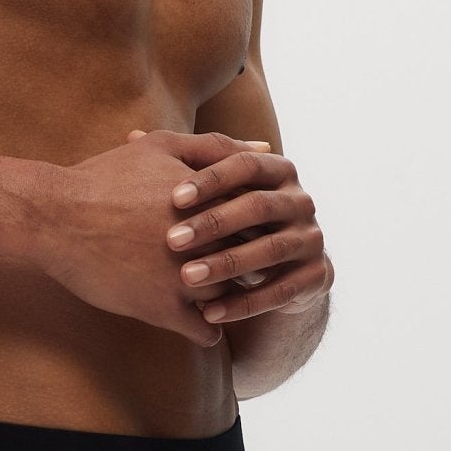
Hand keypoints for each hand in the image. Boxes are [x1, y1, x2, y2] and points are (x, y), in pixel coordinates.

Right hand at [40, 133, 269, 347]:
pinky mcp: (163, 308)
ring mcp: (187, 277)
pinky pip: (206, 333)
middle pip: (250, 261)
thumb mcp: (162, 147)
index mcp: (213, 203)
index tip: (235, 235)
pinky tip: (192, 321)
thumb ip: (217, 146)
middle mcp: (208, 241)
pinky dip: (205, 331)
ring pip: (232, 299)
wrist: (53, 216)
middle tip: (227, 268)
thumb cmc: (106, 179)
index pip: (259, 223)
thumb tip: (266, 149)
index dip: (248, 230)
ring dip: (225, 300)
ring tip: (208, 296)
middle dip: (244, 266)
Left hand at [128, 128, 332, 325]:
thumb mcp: (209, 192)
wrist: (274, 272)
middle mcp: (301, 200)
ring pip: (270, 249)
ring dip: (227, 265)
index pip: (245, 164)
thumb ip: (180, 164)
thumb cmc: (229, 223)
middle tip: (171, 241)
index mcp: (278, 170)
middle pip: (259, 206)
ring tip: (187, 278)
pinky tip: (209, 314)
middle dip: (214, 223)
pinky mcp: (317, 275)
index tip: (172, 198)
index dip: (211, 180)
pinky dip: (244, 303)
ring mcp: (312, 238)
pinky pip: (281, 291)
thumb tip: (133, 136)